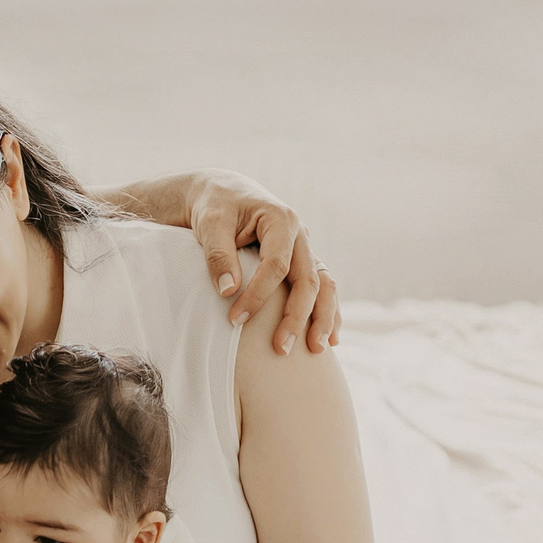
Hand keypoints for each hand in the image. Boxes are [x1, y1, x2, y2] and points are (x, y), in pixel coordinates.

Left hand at [184, 170, 340, 357]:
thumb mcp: (211, 224)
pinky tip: (331, 339)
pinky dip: (328, 313)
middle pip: (307, 280)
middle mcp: (300, 235)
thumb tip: (228, 291)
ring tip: (316, 350)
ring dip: (323, 318)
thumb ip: (218, 255)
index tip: (235, 320)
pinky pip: (323, 289)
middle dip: (297, 317)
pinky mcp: (302, 263)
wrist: (224, 193)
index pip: (276, 264)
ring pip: (324, 286)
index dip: (258, 295)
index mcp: (280, 219)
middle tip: (281, 349)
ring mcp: (305, 250)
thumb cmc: (215, 207)